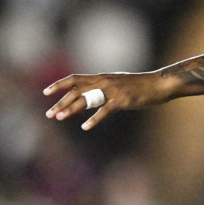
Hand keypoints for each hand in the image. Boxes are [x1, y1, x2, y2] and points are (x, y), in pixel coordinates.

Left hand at [43, 71, 169, 130]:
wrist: (158, 85)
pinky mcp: (122, 100)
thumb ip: (101, 89)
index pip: (75, 78)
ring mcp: (113, 90)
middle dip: (61, 102)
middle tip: (49, 114)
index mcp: (102, 77)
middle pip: (77, 90)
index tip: (46, 92)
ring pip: (87, 99)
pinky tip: (85, 127)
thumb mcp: (117, 84)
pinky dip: (94, 119)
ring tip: (59, 117)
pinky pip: (104, 110)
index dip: (59, 84)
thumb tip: (86, 98)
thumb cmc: (138, 86)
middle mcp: (104, 81)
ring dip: (71, 109)